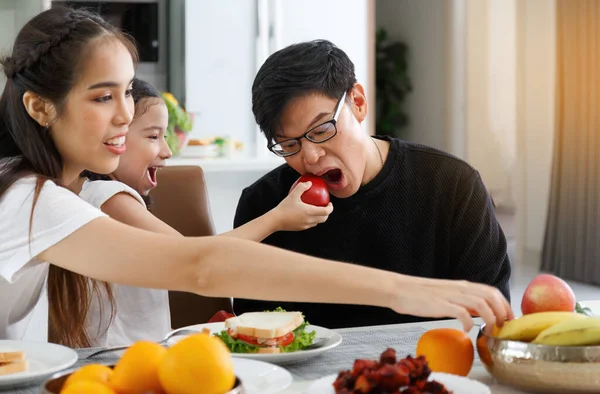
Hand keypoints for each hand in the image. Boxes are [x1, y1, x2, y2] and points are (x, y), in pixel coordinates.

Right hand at [270, 181, 333, 230]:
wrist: (276, 220)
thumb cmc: (284, 207)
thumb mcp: (293, 195)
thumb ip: (302, 187)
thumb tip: (309, 183)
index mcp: (310, 212)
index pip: (326, 212)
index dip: (330, 208)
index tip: (329, 203)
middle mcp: (310, 220)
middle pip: (324, 218)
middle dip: (327, 213)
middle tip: (325, 206)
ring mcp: (306, 225)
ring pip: (317, 222)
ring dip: (320, 217)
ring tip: (317, 210)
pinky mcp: (301, 228)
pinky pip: (311, 224)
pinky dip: (313, 219)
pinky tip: (307, 214)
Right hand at [391, 277, 513, 332]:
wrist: (399, 289)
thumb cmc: (420, 294)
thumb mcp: (447, 295)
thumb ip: (463, 301)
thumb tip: (479, 312)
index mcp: (462, 286)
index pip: (492, 291)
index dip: (505, 305)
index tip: (508, 320)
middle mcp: (460, 288)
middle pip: (491, 296)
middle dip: (502, 312)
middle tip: (503, 328)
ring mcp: (451, 296)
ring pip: (482, 304)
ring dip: (490, 319)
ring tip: (488, 331)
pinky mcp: (440, 305)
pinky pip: (462, 313)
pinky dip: (469, 322)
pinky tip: (467, 329)